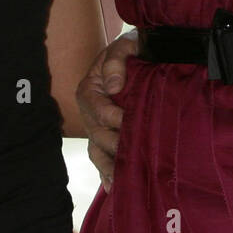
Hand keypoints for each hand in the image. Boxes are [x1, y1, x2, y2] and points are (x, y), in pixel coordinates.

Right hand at [76, 30, 137, 191]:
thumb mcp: (126, 45)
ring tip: (119, 183)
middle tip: (133, 158)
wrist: (142, 55)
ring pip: (98, 150)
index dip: (114, 118)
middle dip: (114, 146)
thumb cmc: (134, 49)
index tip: (131, 123)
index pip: (99, 110)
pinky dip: (106, 172)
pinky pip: (102, 157)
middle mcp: (90, 111)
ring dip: (108, 167)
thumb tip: (113, 85)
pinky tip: (113, 187)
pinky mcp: (107, 136)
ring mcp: (97, 126)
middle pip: (98, 134)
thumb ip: (117, 60)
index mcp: (90, 89)